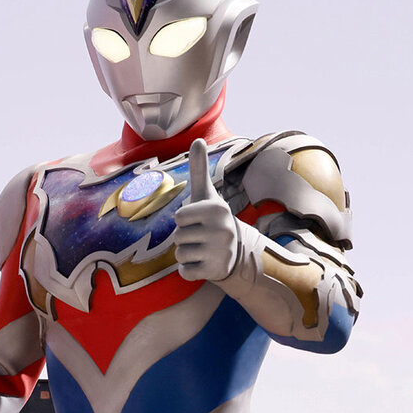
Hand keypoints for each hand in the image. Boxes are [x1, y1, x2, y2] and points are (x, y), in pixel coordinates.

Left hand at [175, 138, 238, 281]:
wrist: (235, 251)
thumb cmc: (212, 218)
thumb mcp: (206, 194)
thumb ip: (199, 168)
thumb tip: (197, 139)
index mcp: (217, 210)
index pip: (179, 216)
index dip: (183, 219)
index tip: (198, 220)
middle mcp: (222, 230)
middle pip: (177, 236)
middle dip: (184, 238)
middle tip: (201, 237)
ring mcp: (220, 252)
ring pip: (179, 255)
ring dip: (186, 254)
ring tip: (202, 249)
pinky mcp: (215, 271)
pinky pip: (185, 272)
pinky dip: (189, 270)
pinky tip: (203, 263)